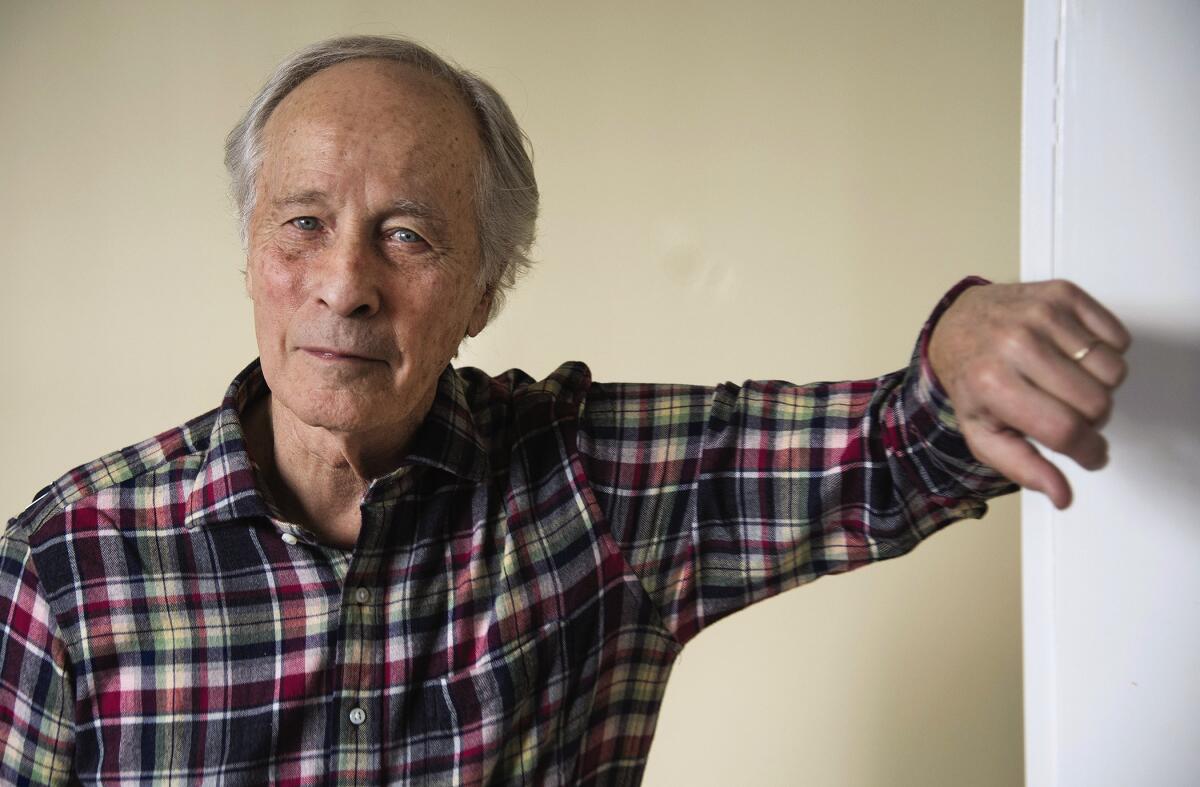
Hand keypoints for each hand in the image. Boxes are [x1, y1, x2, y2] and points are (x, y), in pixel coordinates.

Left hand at [928, 280, 1130, 508]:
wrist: (959, 323)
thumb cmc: (973, 379)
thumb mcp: (982, 431)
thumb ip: (1022, 468)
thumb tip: (1063, 495)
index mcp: (993, 383)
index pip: (1064, 429)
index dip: (1088, 452)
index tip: (1091, 455)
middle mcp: (1016, 344)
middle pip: (1096, 402)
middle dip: (1092, 419)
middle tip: (1069, 413)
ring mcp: (1041, 314)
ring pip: (1113, 371)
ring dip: (1100, 387)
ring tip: (1068, 384)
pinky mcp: (1063, 293)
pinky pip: (1118, 337)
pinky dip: (1105, 354)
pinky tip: (1074, 357)